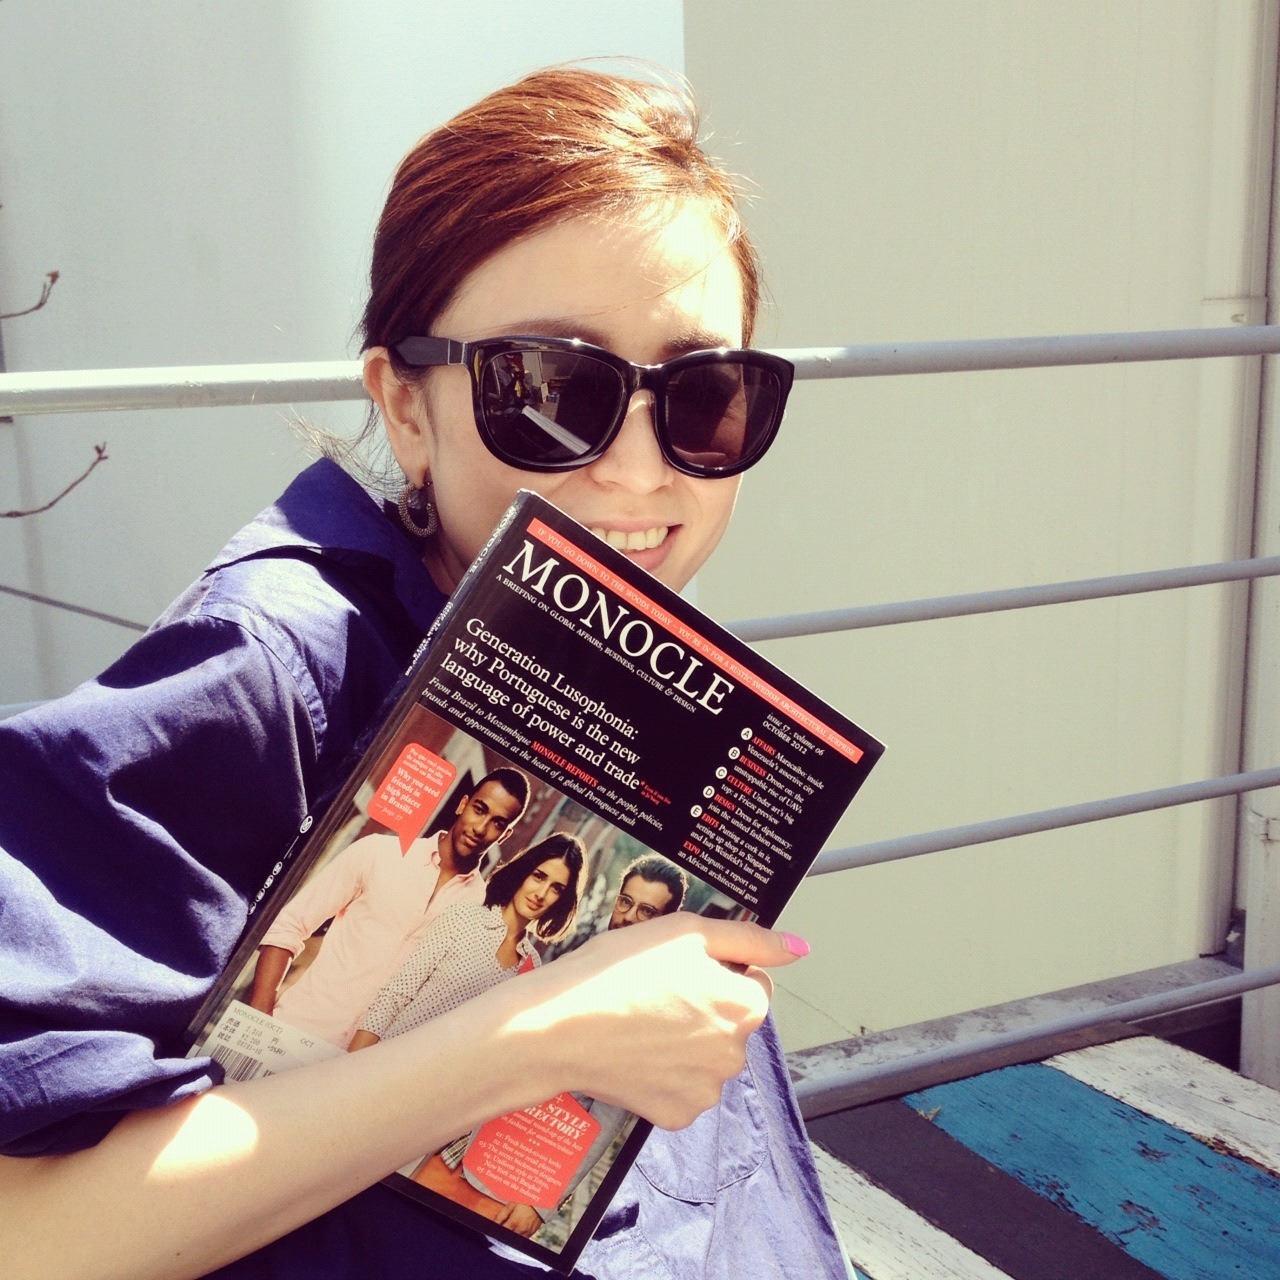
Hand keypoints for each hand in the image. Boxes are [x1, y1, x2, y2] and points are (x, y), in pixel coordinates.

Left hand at [492, 1202, 541, 1236]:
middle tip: (504, 1227)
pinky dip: (519, 1235)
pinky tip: (518, 1228)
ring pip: (515, 1240)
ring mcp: (527, 1233)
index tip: (495, 1230)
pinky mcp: (533, 1232)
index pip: (501, 1233)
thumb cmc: (525, 1200)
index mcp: (513, 1223)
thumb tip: (493, 1223)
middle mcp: (520, 1231)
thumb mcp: (511, 1204)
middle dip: (504, 1234)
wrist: (542, 1200)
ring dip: (511, 1236)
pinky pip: (523, 1238)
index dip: (497, 1232)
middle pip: (508, 1238)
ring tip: (511, 1227)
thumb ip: (501, 1215)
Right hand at [508, 915, 805, 1130]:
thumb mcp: (686, 931)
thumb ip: (750, 939)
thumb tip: (800, 947)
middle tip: (655, 992)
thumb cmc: (618, 970)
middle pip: (731, 1022)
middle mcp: (736, 1054)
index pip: (752, 981)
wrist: (556, 1026)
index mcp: (745, 1006)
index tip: (680, 968)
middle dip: (704, 1007)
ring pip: (707, 1057)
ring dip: (686, 1042)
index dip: (717, 969)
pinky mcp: (676, 1115)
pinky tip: (636, 1053)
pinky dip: (665, 1074)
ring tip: (640, 1022)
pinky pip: (683, 1088)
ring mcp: (706, 1090)